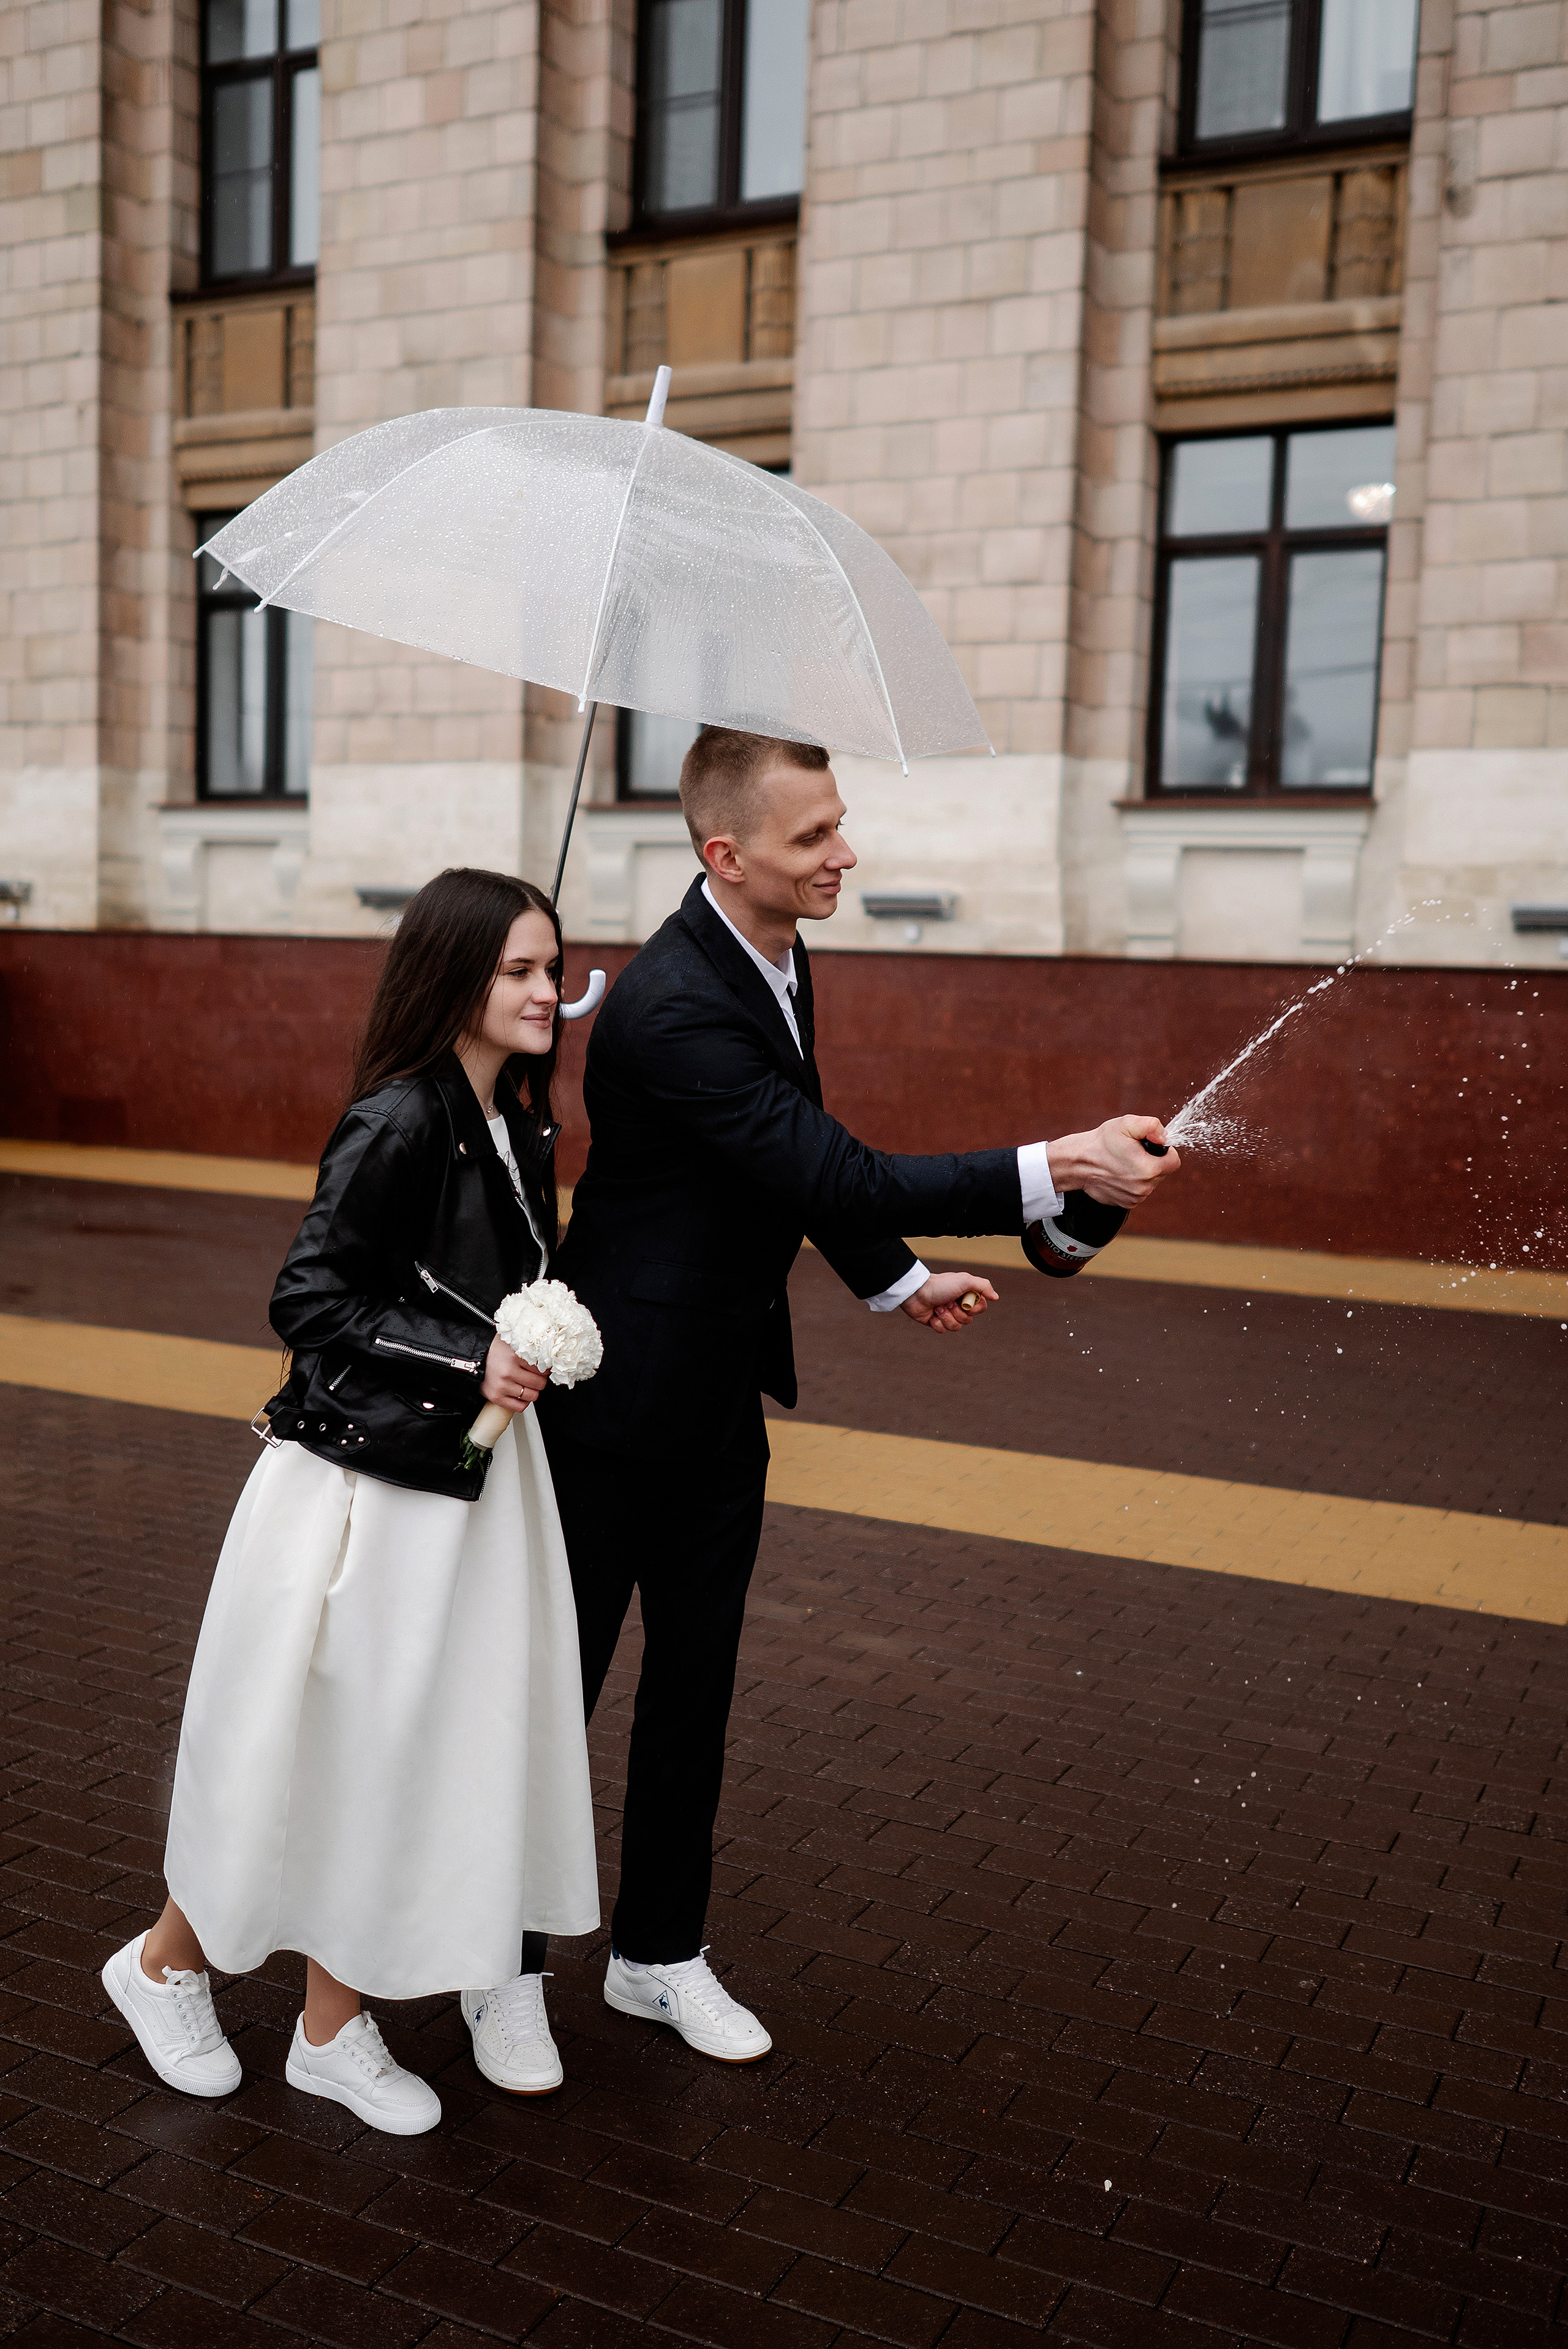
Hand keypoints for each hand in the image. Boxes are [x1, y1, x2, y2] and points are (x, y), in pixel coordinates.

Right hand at [482, 1335, 548, 1411]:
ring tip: (527, 1384)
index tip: (543, 1368)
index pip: (543, 1368)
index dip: (545, 1369)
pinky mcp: (497, 1397)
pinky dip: (524, 1402)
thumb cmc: (494, 1351)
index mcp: (515, 1356)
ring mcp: (502, 1386)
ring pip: (532, 1396)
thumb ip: (530, 1348)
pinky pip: (520, 1407)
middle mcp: (508, 1372)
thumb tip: (549, 1354)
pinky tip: (520, 1393)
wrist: (473, 1359)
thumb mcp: (513, 1342)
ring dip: (532, 1391)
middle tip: (535, 1376)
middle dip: (540, 1380)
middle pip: (540, 1383)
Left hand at [899, 1273, 999, 1331]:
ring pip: (956, 1327)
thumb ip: (983, 1286)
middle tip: (947, 1302)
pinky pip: (943, 1331)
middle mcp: (958, 1305)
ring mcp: (947, 1314)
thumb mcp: (965, 1280)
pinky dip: (937, 1323)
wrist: (917, 1292)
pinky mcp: (936, 1322)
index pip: (980, 1309)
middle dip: (957, 1312)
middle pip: (968, 1320)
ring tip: (938, 1307)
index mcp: (966, 1295)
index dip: (973, 1308)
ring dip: (946, 1317)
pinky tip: (932, 1314)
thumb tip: (996, 1297)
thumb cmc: (941, 1285)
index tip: (964, 1301)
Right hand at [1046, 1117, 1179, 1208]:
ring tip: (1124, 1162)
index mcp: (1148, 1169)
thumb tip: (1165, 1136)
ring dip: (1143, 1172)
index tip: (1150, 1146)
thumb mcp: (1126, 1124)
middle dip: (1154, 1161)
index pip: (1174, 1161)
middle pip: (1163, 1172)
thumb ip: (1151, 1126)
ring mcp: (1135, 1198)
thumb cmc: (1102, 1143)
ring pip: (1152, 1182)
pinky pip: (1140, 1191)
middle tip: (1134, 1152)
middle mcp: (1144, 1187)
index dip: (1165, 1151)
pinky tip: (1119, 1173)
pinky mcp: (1128, 1203)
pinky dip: (1133, 1182)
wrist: (1078, 1163)